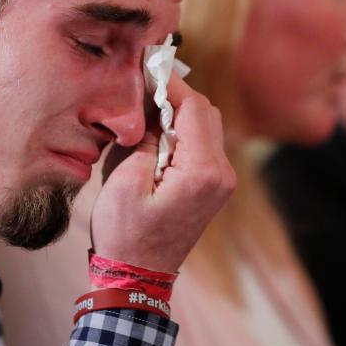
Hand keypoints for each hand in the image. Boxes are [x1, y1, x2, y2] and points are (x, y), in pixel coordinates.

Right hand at [89, 74, 234, 272]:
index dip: (169, 82)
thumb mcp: (124, 181)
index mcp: (202, 171)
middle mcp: (221, 173)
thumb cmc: (125, 234)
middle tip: (139, 88)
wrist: (137, 277)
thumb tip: (150, 105)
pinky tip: (153, 133)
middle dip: (173, 95)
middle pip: (205, 111)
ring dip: (177, 113)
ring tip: (142, 111)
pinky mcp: (212, 186)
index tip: (144, 67)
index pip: (194, 106)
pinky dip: (181, 131)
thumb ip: (143, 137)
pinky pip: (202, 144)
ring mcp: (220, 181)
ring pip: (205, 125)